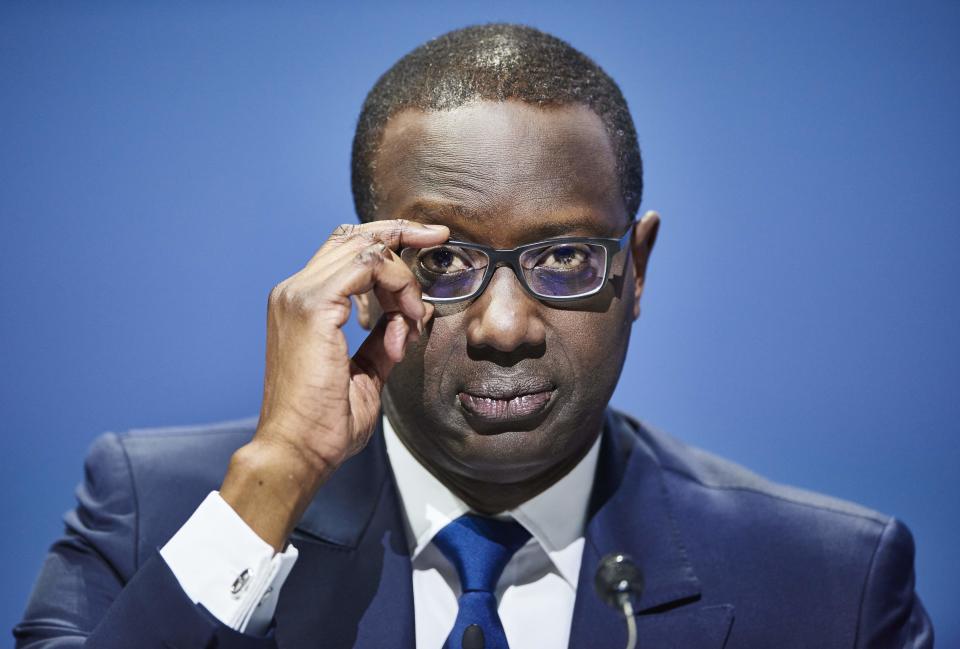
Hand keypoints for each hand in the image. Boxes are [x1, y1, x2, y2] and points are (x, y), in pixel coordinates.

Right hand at [220, 219, 448, 548]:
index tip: (427, 242)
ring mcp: (299, 294)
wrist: (296, 451)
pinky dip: (397, 286)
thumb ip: (383, 341)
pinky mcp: (313, 305)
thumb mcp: (365, 373)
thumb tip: (406, 318)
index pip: (345, 250)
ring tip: (414, 317)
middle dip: (402, 231)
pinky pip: (368, 266)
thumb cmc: (325, 423)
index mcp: (300, 303)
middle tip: (440, 236)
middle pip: (354, 235)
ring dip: (403, 276)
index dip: (387, 240)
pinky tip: (405, 319)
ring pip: (366, 248)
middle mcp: (294, 291)